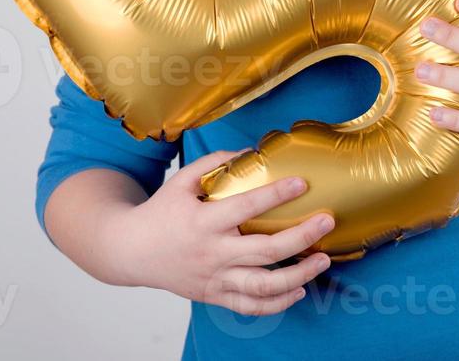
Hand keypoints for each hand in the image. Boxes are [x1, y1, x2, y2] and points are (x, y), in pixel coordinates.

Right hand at [110, 149, 336, 315]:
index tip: (302, 182)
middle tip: (327, 221)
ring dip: (299, 275)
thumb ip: (215, 162)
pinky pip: (250, 307)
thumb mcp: (181, 181)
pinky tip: (299, 290)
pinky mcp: (214, 296)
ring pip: (263, 286)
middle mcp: (211, 253)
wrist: (130, 251)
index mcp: (203, 222)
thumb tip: (252, 150)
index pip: (245, 207)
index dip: (276, 194)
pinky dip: (278, 303)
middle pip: (265, 250)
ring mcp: (214, 279)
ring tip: (323, 260)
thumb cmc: (160, 212)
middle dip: (302, 236)